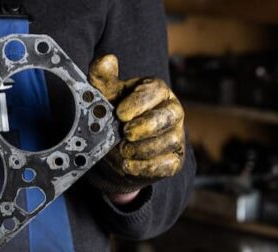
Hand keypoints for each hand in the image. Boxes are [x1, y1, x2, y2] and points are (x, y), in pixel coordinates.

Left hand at [87, 54, 185, 196]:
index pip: (156, 90)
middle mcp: (171, 111)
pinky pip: (168, 164)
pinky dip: (147, 166)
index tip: (120, 114)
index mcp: (156, 91)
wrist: (116, 150)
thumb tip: (107, 60)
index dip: (140, 102)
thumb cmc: (114, 115)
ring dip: (144, 148)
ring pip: (170, 140)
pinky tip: (129, 165)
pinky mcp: (174, 160)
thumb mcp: (104, 96)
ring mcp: (175, 135)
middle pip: (170, 115)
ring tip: (123, 151)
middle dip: (147, 125)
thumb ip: (102, 78)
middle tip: (126, 133)